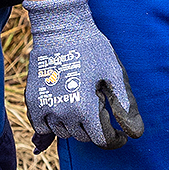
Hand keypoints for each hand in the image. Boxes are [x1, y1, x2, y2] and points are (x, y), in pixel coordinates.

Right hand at [23, 0, 143, 149]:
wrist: (61, 29)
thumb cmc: (92, 49)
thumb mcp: (114, 75)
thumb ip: (125, 107)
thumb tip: (135, 134)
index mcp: (86, 108)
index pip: (102, 140)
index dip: (115, 140)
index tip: (120, 135)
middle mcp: (63, 112)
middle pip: (84, 137)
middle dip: (96, 128)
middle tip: (100, 106)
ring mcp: (45, 107)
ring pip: (64, 133)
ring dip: (75, 126)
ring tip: (81, 104)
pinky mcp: (32, 101)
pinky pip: (41, 126)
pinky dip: (52, 124)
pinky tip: (63, 110)